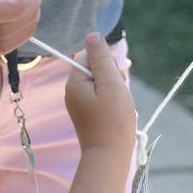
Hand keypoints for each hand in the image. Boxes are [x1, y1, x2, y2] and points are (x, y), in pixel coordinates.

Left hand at [65, 34, 136, 159]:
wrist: (109, 157)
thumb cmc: (113, 120)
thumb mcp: (111, 84)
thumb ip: (102, 59)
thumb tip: (93, 35)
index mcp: (74, 82)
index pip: (88, 55)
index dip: (106, 62)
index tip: (115, 79)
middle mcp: (73, 91)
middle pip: (94, 68)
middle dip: (111, 76)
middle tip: (118, 95)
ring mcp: (80, 103)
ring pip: (101, 82)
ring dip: (114, 88)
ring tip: (119, 106)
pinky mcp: (88, 113)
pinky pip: (102, 96)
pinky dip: (113, 100)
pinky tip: (118, 112)